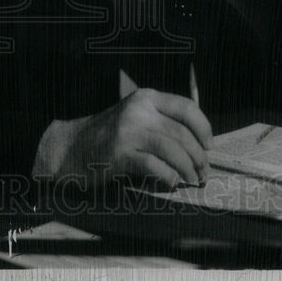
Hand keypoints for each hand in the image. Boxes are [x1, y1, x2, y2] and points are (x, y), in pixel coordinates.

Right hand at [54, 88, 214, 188]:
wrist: (71, 146)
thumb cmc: (109, 134)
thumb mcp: (135, 116)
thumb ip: (162, 121)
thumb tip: (199, 142)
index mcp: (146, 97)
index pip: (186, 107)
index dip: (204, 128)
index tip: (210, 145)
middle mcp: (139, 110)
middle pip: (182, 134)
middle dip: (199, 157)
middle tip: (204, 172)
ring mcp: (128, 131)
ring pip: (173, 151)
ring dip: (188, 169)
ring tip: (191, 179)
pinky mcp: (121, 154)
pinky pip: (156, 167)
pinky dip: (169, 177)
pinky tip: (171, 182)